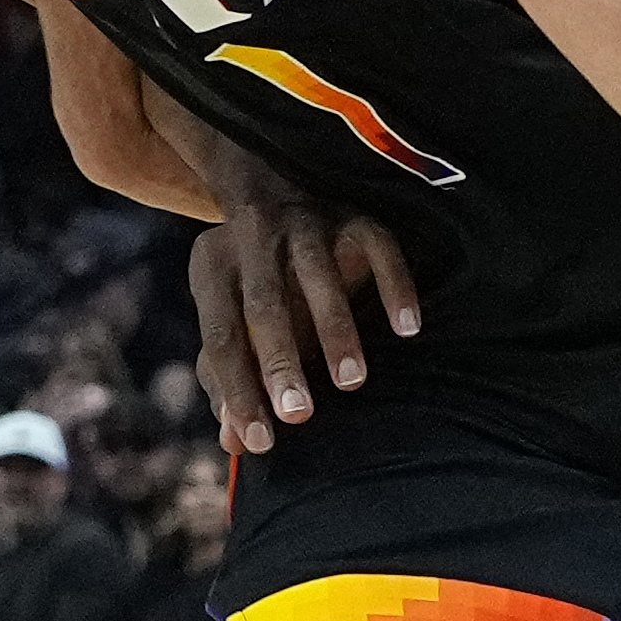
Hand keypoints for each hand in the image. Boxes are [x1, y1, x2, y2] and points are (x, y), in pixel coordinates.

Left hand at [186, 169, 420, 452]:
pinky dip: (394, 287)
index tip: (259, 442)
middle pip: (264, 305)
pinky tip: (407, 330)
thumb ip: (231, 378)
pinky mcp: (353, 209)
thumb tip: (234, 442)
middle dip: (280, 363)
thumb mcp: (234, 318)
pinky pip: (378, 246)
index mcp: (212, 266)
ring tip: (351, 382)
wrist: (276, 178)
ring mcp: (305, 218)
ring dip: (334, 329)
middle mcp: (253, 236)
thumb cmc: (255, 277)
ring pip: (316, 273)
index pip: (222, 338)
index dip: (238, 391)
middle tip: (300, 416)